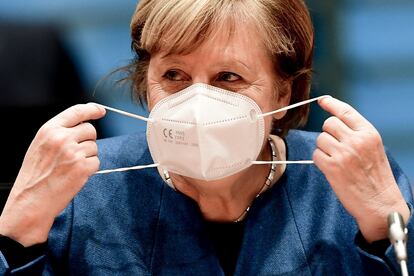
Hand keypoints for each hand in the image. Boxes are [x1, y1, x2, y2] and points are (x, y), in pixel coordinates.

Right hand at [0, 103, 105, 245]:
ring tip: (69, 167)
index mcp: (49, 130)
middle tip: (74, 154)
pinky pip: (96, 161)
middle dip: (87, 140)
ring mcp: (74, 153)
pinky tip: (74, 175)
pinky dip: (89, 169)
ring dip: (87, 156)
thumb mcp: (40, 145)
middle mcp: (62, 138)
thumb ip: (59, 132)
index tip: (100, 110)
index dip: (92, 109)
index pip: (77, 111)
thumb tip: (81, 124)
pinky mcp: (84, 167)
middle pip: (90, 130)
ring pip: (94, 147)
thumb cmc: (35, 175)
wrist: (32, 200)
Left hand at [313, 97, 408, 242]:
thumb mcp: (373, 148)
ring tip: (337, 160)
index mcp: (369, 133)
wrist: (379, 203)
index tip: (322, 100)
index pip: (346, 111)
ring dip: (324, 148)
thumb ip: (356, 133)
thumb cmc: (376, 177)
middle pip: (328, 123)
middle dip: (328, 133)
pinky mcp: (332, 167)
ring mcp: (343, 153)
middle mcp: (356, 140)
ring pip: (320, 139)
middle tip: (336, 146)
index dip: (331, 104)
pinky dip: (320, 161)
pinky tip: (331, 169)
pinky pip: (315, 155)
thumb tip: (334, 122)